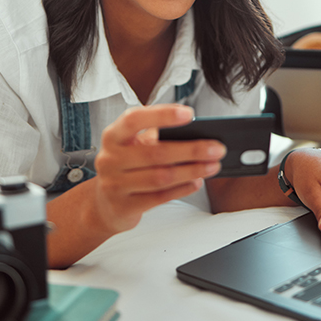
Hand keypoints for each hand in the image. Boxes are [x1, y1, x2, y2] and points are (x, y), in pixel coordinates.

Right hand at [92, 104, 225, 232]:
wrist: (104, 204)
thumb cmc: (126, 167)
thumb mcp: (134, 146)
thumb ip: (157, 137)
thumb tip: (195, 132)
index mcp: (113, 136)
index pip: (134, 119)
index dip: (162, 115)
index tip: (190, 114)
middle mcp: (110, 159)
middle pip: (155, 152)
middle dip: (191, 150)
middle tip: (216, 148)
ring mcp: (114, 185)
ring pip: (161, 177)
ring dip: (192, 171)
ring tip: (212, 166)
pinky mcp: (124, 207)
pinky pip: (159, 197)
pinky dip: (182, 189)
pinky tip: (197, 182)